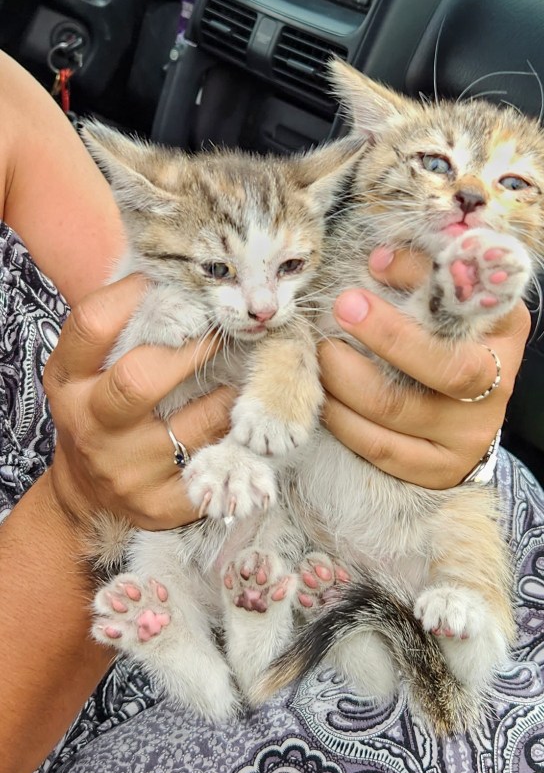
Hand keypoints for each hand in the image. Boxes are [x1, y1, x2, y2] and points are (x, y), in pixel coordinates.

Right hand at [44, 274, 235, 530]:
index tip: (166, 279)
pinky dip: (236, 441)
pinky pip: (214, 466)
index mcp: (69, 383)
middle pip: (141, 379)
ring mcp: (127, 469)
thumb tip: (168, 268)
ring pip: (194, 424)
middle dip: (193, 350)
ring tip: (245, 378)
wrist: (90, 496)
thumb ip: (120, 329)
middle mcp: (92, 425)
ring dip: (229, 395)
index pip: (91, 326)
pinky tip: (245, 426)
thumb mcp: (87, 372)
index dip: (132, 295)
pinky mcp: (161, 504)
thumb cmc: (100, 413)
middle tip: (224, 331)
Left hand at [318, 248, 530, 487]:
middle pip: (446, 367)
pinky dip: (342, 418)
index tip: (377, 263)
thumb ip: (423, 275)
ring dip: (346, 377)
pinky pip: (378, 446)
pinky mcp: (437, 470)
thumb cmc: (447, 343)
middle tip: (343, 306)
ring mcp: (469, 435)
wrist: (465, 420)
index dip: (424, 282)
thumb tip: (379, 261)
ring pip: (396, 408)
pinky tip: (324, 396)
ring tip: (323, 352)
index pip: (472, 304)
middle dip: (387, 334)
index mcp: (504, 332)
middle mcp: (497, 386)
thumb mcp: (448, 304)